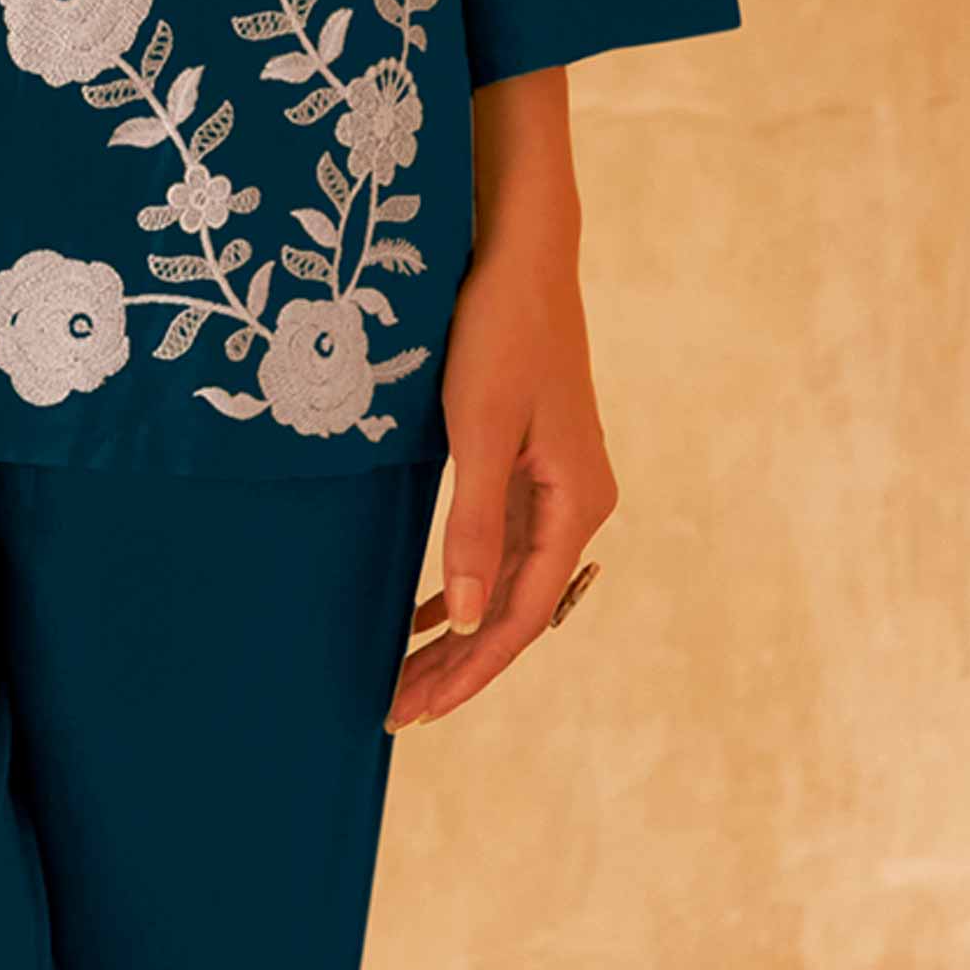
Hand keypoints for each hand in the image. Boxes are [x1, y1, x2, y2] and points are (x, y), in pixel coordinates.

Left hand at [387, 67, 613, 731]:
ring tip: (402, 679)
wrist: (523, 255)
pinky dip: (461, 586)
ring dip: (455, 633)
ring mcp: (557, 488)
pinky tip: (425, 614)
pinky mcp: (533, 467)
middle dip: (455, 668)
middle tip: (393, 714)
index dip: (465, 672)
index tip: (410, 711)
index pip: (517, 616)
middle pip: (513, 611)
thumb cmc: (500, 333)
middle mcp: (576, 506)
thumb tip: (463, 620)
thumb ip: (472, 526)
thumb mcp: (478, 431)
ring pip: (503, 585)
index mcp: (575, 505)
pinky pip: (500, 550)